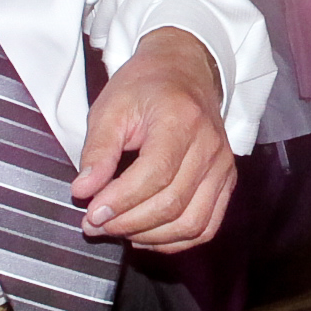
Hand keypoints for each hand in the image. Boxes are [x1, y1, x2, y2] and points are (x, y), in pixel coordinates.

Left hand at [74, 27, 236, 249]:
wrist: (185, 70)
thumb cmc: (146, 86)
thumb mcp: (111, 107)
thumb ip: (97, 150)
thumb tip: (84, 190)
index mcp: (181, 120)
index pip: (155, 174)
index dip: (121, 201)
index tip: (91, 213)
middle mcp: (210, 146)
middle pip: (173, 203)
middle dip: (128, 222)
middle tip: (95, 224)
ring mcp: (222, 166)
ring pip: (192, 223)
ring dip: (149, 236)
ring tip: (117, 229)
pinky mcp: (226, 181)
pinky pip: (206, 226)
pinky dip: (175, 240)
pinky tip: (146, 234)